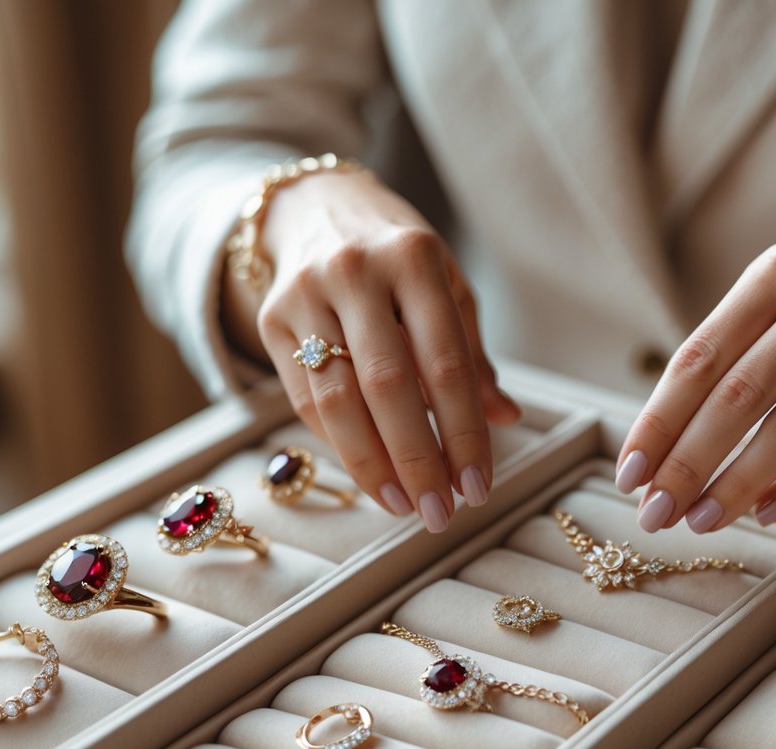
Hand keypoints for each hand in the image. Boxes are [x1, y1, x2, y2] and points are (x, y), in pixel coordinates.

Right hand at [223, 169, 519, 531]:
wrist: (315, 207)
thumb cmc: (398, 258)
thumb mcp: (446, 288)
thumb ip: (471, 354)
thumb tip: (504, 418)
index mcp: (414, 259)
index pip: (445, 364)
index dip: (463, 433)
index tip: (477, 487)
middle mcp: (355, 272)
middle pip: (388, 386)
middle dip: (418, 460)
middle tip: (440, 513)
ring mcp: (305, 294)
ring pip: (336, 399)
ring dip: (372, 465)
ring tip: (404, 506)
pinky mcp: (271, 319)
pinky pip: (305, 398)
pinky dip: (340, 444)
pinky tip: (370, 474)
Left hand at [616, 174, 775, 533]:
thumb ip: (736, 343)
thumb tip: (668, 436)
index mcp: (774, 270)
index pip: (700, 356)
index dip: (659, 420)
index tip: (629, 473)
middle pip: (740, 394)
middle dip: (688, 462)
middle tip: (654, 514)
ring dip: (739, 481)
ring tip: (701, 520)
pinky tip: (768, 510)